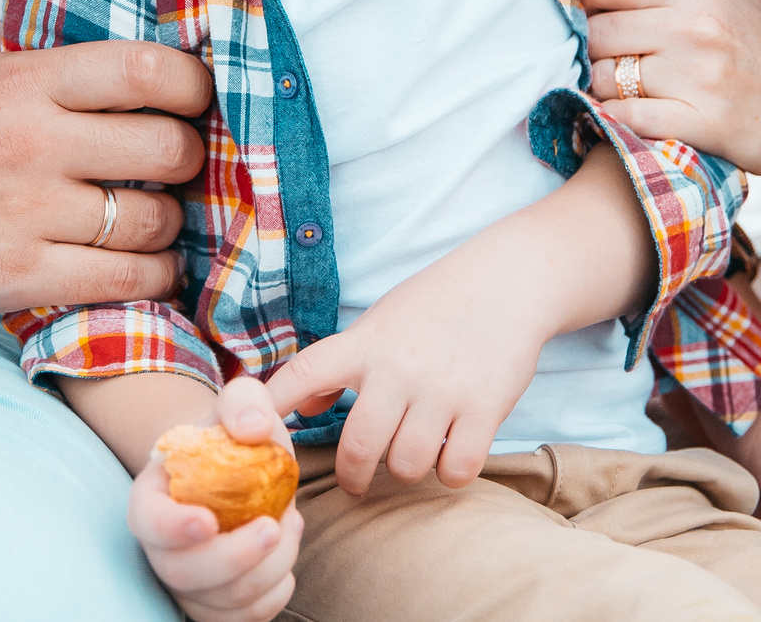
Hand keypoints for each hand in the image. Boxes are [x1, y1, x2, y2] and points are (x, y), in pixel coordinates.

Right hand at [0, 27, 211, 318]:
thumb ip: (39, 38)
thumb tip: (117, 5)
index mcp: (21, 82)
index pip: (145, 70)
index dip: (194, 85)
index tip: (197, 98)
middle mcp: (29, 143)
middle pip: (166, 148)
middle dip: (190, 158)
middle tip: (180, 163)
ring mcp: (25, 214)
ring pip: (154, 220)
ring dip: (172, 223)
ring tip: (158, 217)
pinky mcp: (18, 277)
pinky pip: (125, 280)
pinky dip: (154, 276)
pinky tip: (148, 266)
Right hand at [133, 377, 305, 621]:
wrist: (240, 471)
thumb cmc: (233, 439)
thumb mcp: (240, 405)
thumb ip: (244, 402)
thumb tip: (253, 429)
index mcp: (153, 498)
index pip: (147, 521)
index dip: (173, 528)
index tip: (208, 521)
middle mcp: (161, 548)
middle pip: (184, 573)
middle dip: (235, 557)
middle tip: (275, 525)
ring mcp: (188, 583)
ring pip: (221, 601)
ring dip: (268, 569)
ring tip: (289, 525)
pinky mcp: (216, 605)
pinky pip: (243, 619)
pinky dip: (274, 593)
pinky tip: (284, 553)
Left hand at [266, 250, 552, 494]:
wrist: (508, 279)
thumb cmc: (436, 303)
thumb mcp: (381, 322)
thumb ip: (343, 365)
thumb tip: (307, 407)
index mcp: (366, 343)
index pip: (304, 374)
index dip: (273, 407)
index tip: (252, 434)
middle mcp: (399, 367)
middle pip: (359, 448)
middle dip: (354, 476)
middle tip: (359, 480)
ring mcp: (443, 389)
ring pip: (408, 465)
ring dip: (408, 469)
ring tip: (415, 453)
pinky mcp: (485, 406)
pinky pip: (457, 468)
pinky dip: (452, 471)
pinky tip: (452, 452)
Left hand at [583, 0, 760, 176]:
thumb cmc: (754, 45)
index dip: (586, 0)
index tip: (592, 15)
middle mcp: (695, 26)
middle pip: (596, 32)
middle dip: (591, 49)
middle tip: (603, 59)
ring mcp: (699, 77)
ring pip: (605, 77)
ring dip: (602, 87)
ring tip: (619, 88)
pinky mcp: (702, 123)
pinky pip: (626, 118)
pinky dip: (615, 119)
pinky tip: (624, 115)